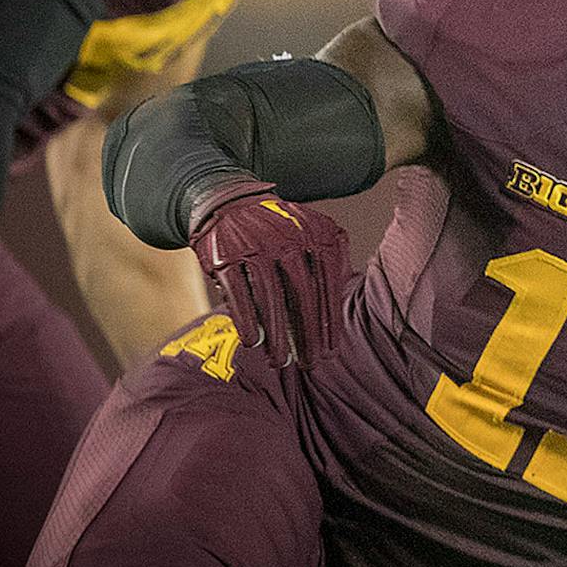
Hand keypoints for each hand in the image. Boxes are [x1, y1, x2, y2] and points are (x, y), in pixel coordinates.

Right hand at [188, 180, 350, 367]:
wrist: (230, 204)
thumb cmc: (278, 232)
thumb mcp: (312, 234)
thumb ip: (333, 262)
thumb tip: (340, 309)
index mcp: (316, 234)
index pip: (328, 284)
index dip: (330, 321)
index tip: (331, 350)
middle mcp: (288, 238)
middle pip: (303, 293)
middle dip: (308, 333)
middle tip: (310, 362)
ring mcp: (255, 246)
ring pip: (270, 296)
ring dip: (276, 332)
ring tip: (281, 360)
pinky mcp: (225, 256)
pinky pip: (238, 292)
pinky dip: (246, 319)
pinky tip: (252, 341)